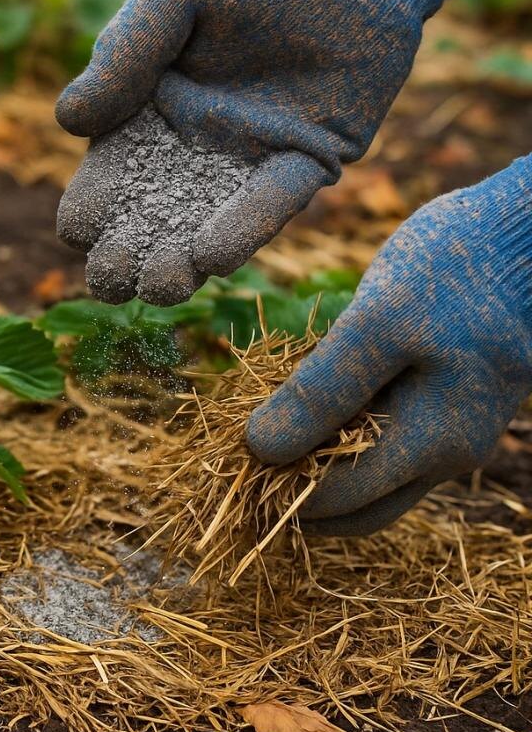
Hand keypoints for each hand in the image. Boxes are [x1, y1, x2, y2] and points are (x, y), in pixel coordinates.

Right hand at [55, 0, 464, 305]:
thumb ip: (124, 54)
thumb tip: (69, 123)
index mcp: (146, 112)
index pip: (107, 178)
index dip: (89, 209)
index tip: (81, 226)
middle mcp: (194, 146)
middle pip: (148, 218)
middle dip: (125, 255)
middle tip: (113, 277)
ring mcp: (250, 158)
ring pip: (205, 226)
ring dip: (179, 262)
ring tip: (161, 286)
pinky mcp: (308, 158)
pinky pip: (271, 203)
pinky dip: (242, 229)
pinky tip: (211, 257)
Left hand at [246, 156, 531, 535]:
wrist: (530, 227)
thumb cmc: (459, 267)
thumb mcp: (380, 322)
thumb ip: (323, 390)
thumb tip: (260, 451)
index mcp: (433, 442)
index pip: (338, 501)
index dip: (278, 492)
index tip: (229, 462)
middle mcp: (449, 452)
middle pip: (356, 503)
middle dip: (293, 491)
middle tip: (235, 459)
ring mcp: (454, 428)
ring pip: (372, 477)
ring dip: (315, 467)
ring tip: (261, 432)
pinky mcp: (448, 398)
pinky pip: (385, 440)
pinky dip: (340, 437)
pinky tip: (305, 403)